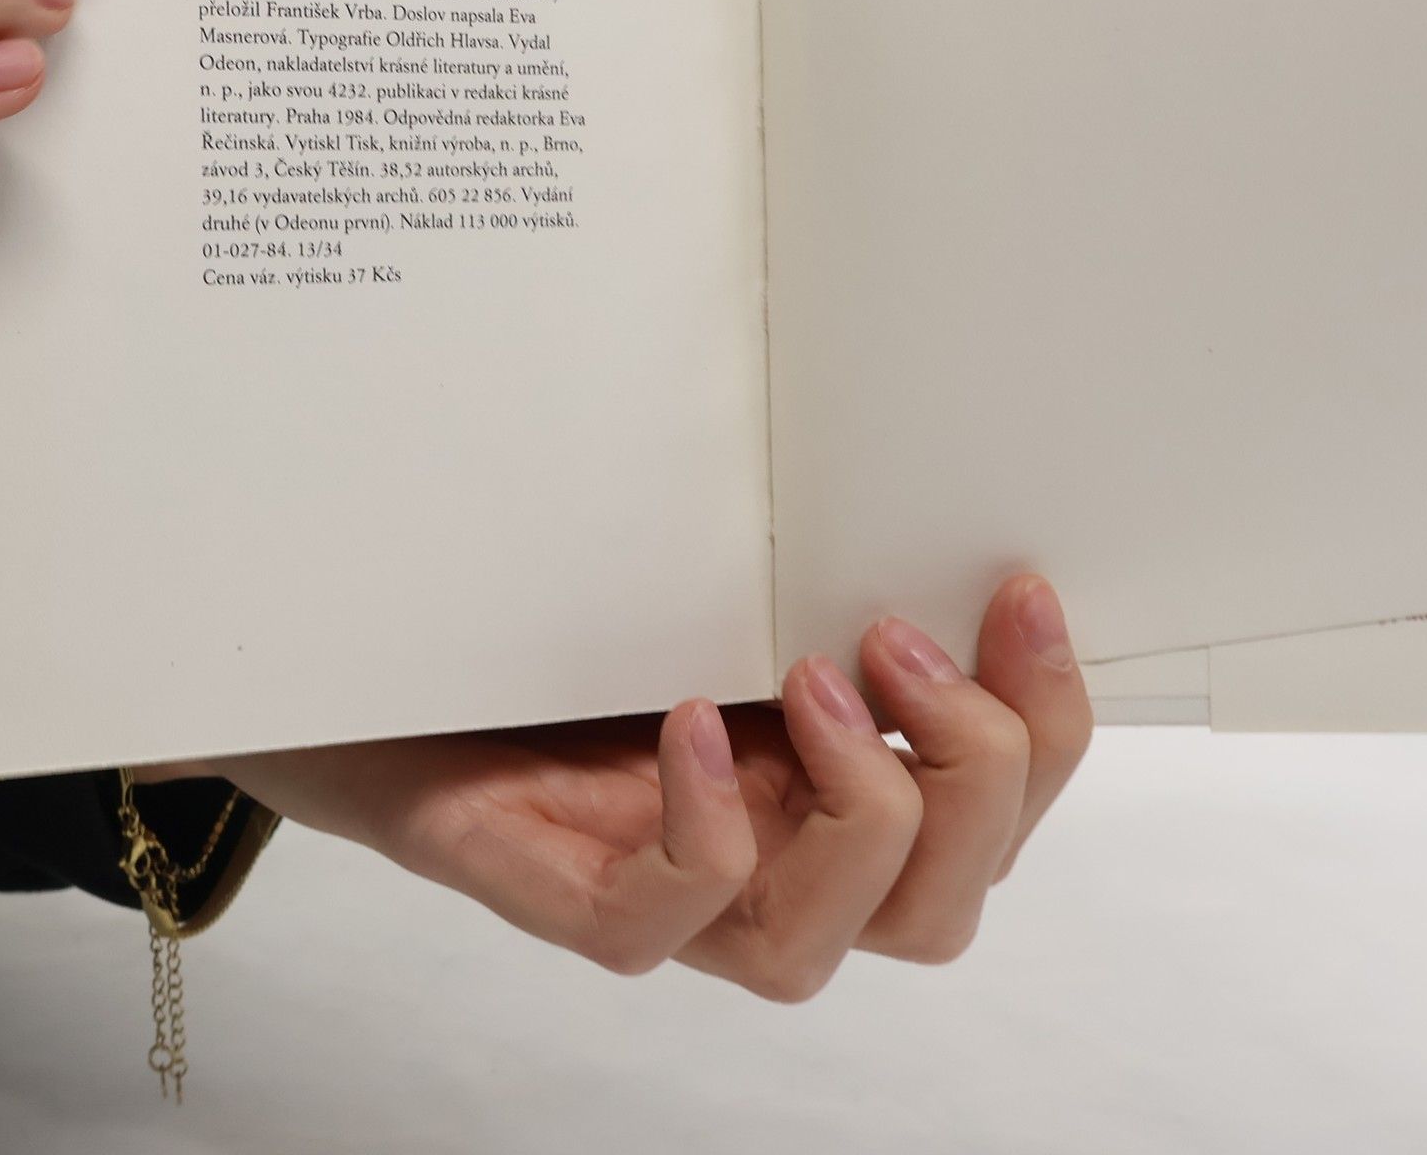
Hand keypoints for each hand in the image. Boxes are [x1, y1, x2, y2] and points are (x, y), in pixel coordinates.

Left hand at [194, 576, 1089, 998]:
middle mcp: (766, 857)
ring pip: (819, 948)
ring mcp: (665, 891)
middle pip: (940, 908)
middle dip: (975, 781)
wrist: (378, 670)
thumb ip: (808, 562)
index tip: (1020, 588)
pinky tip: (691, 725)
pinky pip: (662, 927)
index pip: (988, 817)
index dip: (1048, 728)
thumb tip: (912, 476)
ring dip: (860, 814)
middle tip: (898, 640)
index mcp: (825, 783)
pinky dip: (707, 837)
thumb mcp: (708, 573)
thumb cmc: (554, 620)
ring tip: (810, 675)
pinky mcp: (563, 895)